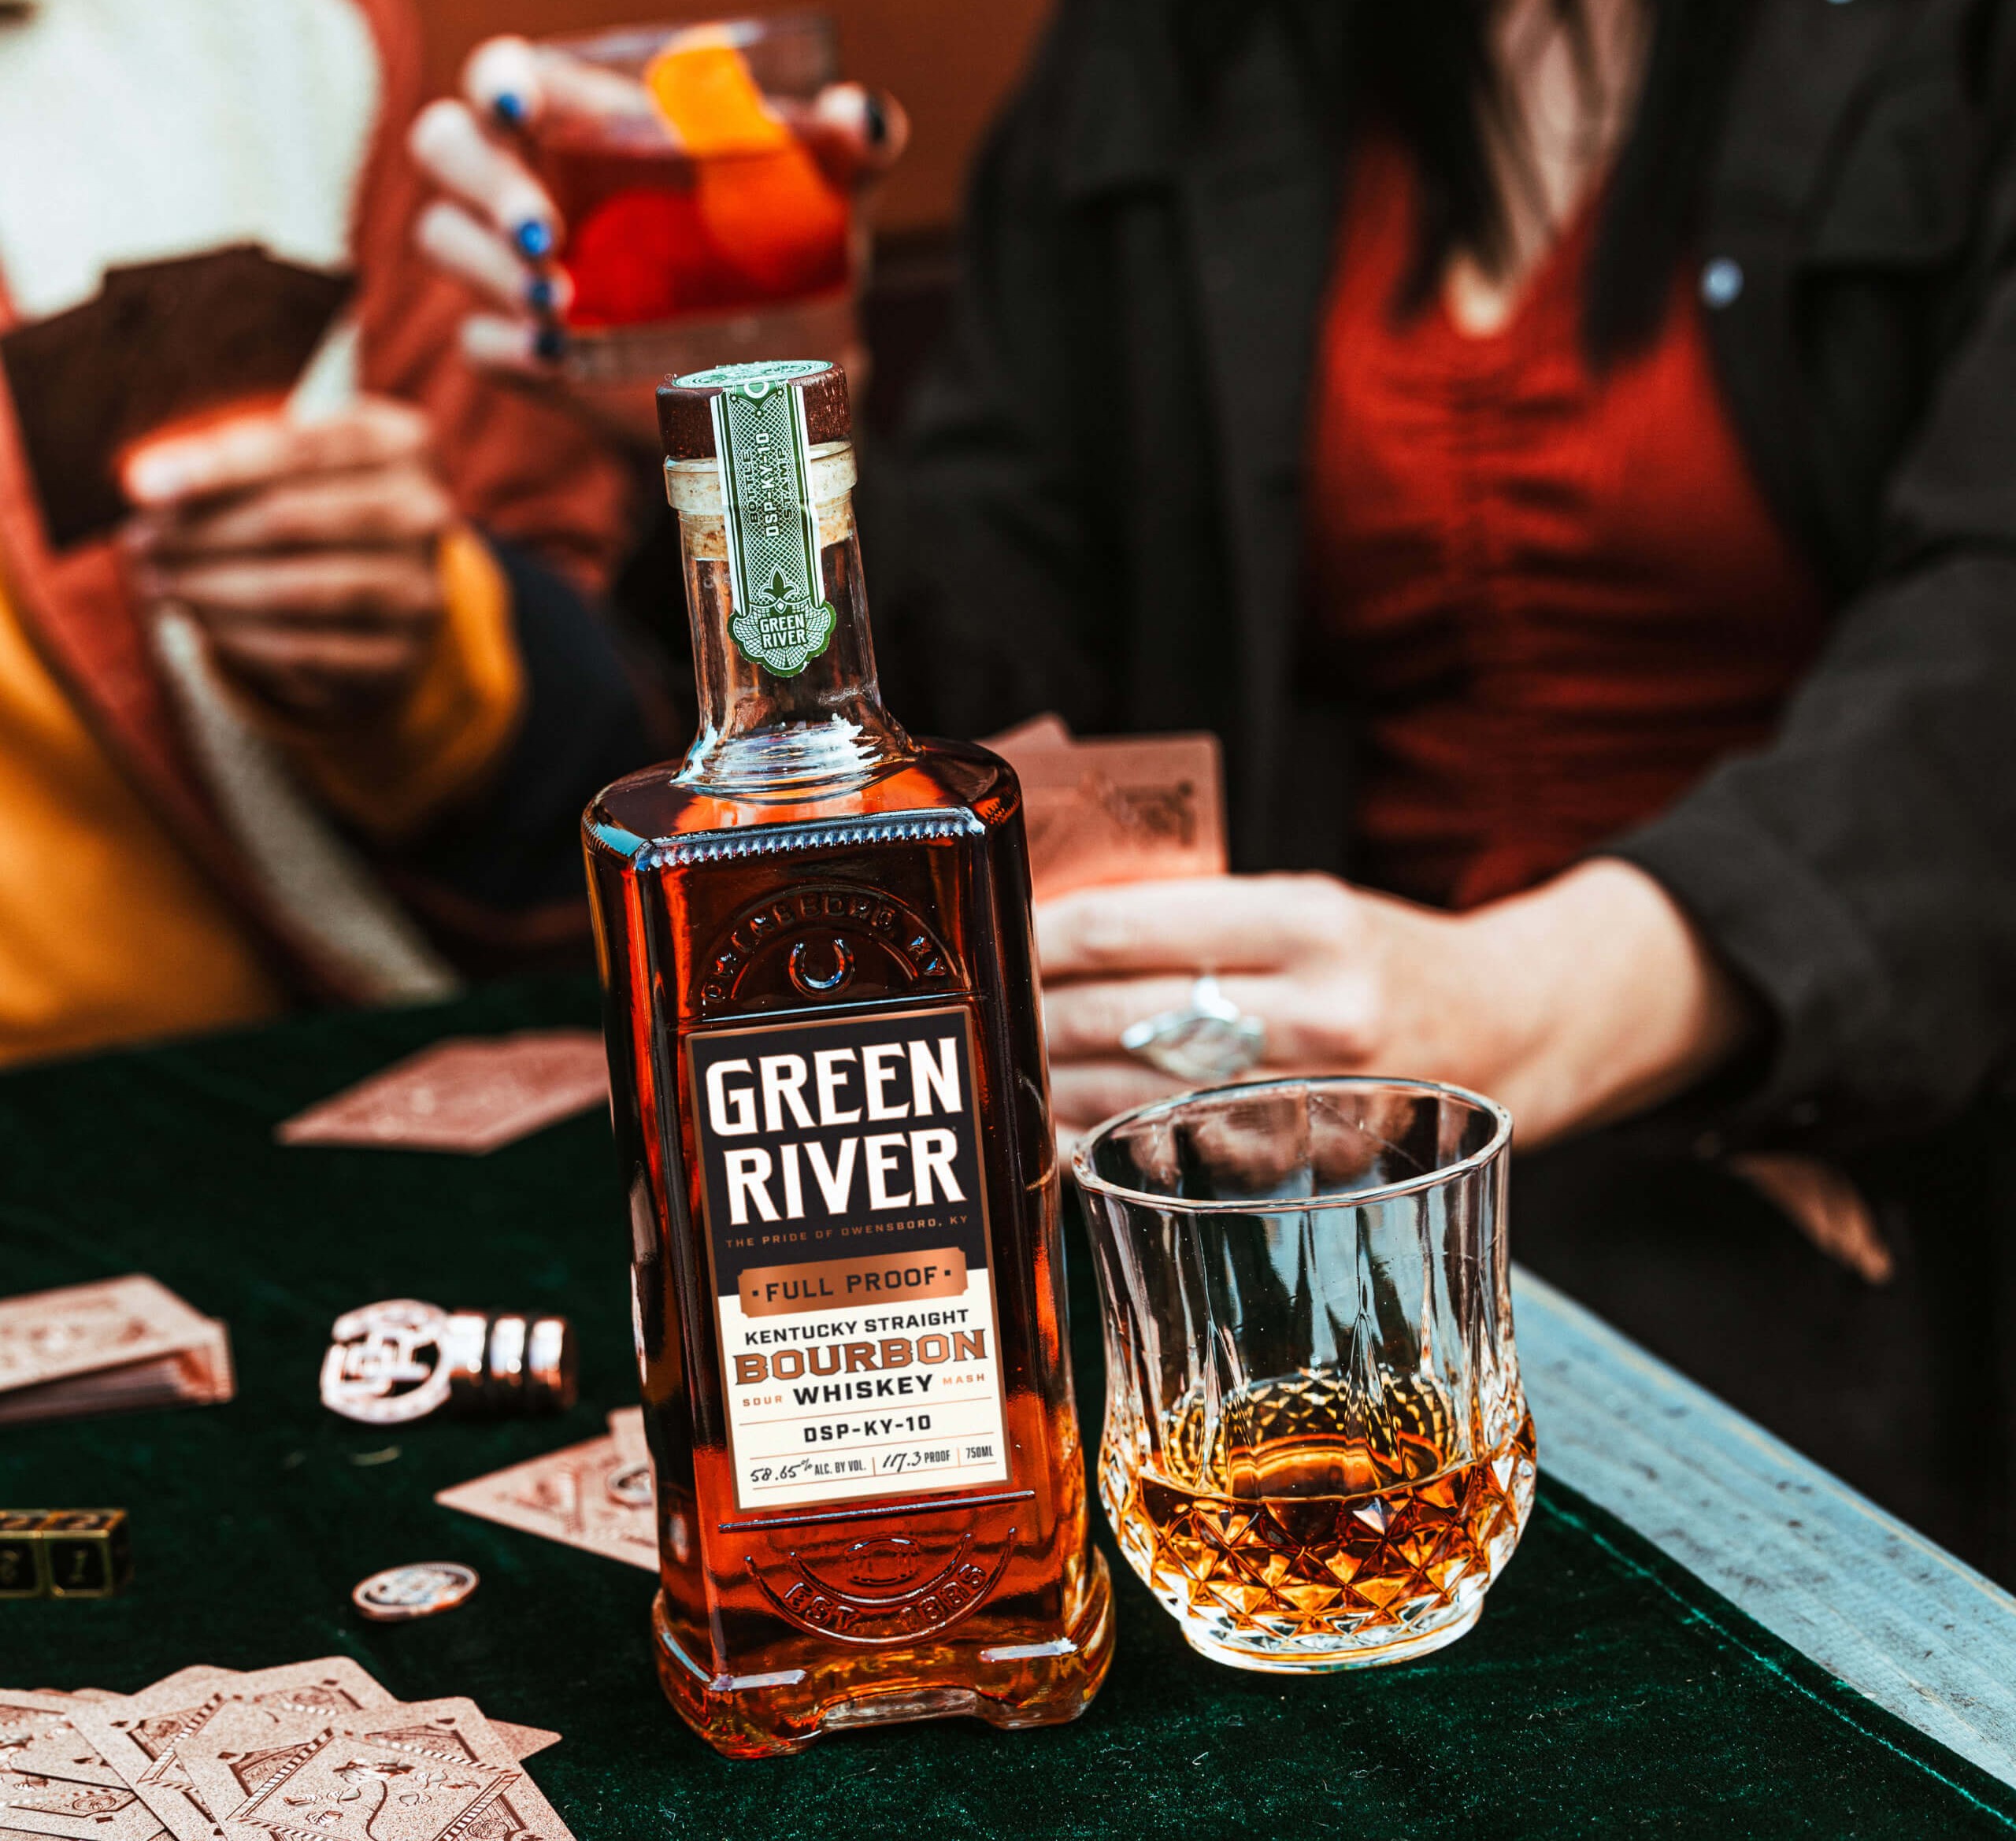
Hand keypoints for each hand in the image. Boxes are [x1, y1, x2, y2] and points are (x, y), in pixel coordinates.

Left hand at [122, 398, 451, 725]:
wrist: (386, 589)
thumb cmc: (320, 501)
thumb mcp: (293, 460)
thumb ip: (228, 458)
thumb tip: (147, 482)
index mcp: (405, 444)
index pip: (302, 448)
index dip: (217, 467)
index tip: (143, 486)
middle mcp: (426, 515)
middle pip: (294, 519)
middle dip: (201, 533)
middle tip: (140, 541)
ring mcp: (419, 590)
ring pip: (297, 590)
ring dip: (210, 588)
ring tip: (158, 581)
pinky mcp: (400, 656)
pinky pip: (306, 652)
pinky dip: (239, 639)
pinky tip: (199, 620)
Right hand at [407, 35, 907, 441]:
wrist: (784, 378)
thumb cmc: (784, 257)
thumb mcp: (828, 199)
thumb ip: (849, 145)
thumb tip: (867, 120)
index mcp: (588, 122)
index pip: (513, 79)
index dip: (501, 80)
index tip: (521, 106)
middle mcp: (537, 184)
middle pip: (448, 148)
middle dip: (483, 183)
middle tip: (547, 237)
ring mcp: (520, 269)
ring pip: (443, 239)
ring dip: (486, 268)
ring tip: (561, 304)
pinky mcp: (525, 349)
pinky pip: (478, 341)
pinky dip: (506, 347)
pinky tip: (557, 359)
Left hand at [1037, 859, 1752, 1152]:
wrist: (1505, 1028)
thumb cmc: (1379, 955)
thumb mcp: (1304, 901)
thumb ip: (1194, 915)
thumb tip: (1052, 927)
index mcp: (1309, 922)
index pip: (1130, 929)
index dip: (1044, 935)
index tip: (997, 932)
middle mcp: (1316, 1014)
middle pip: (1119, 1017)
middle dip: (1032, 1009)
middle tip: (983, 1000)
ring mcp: (1312, 1103)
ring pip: (1132, 1096)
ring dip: (1049, 1081)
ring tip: (1004, 1060)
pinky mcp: (1304, 1166)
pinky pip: (1170, 1156)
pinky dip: (1099, 1140)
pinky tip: (1055, 1124)